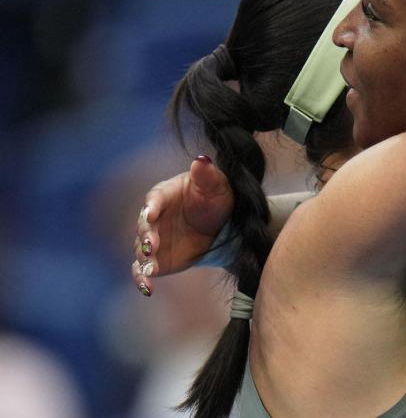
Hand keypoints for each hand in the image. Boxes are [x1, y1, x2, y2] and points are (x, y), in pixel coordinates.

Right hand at [131, 156, 233, 295]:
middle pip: (144, 226)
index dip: (152, 207)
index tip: (151, 214)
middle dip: (147, 235)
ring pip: (141, 250)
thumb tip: (201, 160)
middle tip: (153, 244)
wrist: (221, 225)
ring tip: (150, 269)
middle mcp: (153, 218)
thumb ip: (206, 174)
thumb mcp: (216, 185)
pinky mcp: (157, 260)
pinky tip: (147, 288)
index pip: (154, 199)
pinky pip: (143, 270)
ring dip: (144, 258)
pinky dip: (141, 278)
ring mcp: (153, 240)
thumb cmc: (215, 198)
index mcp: (164, 195)